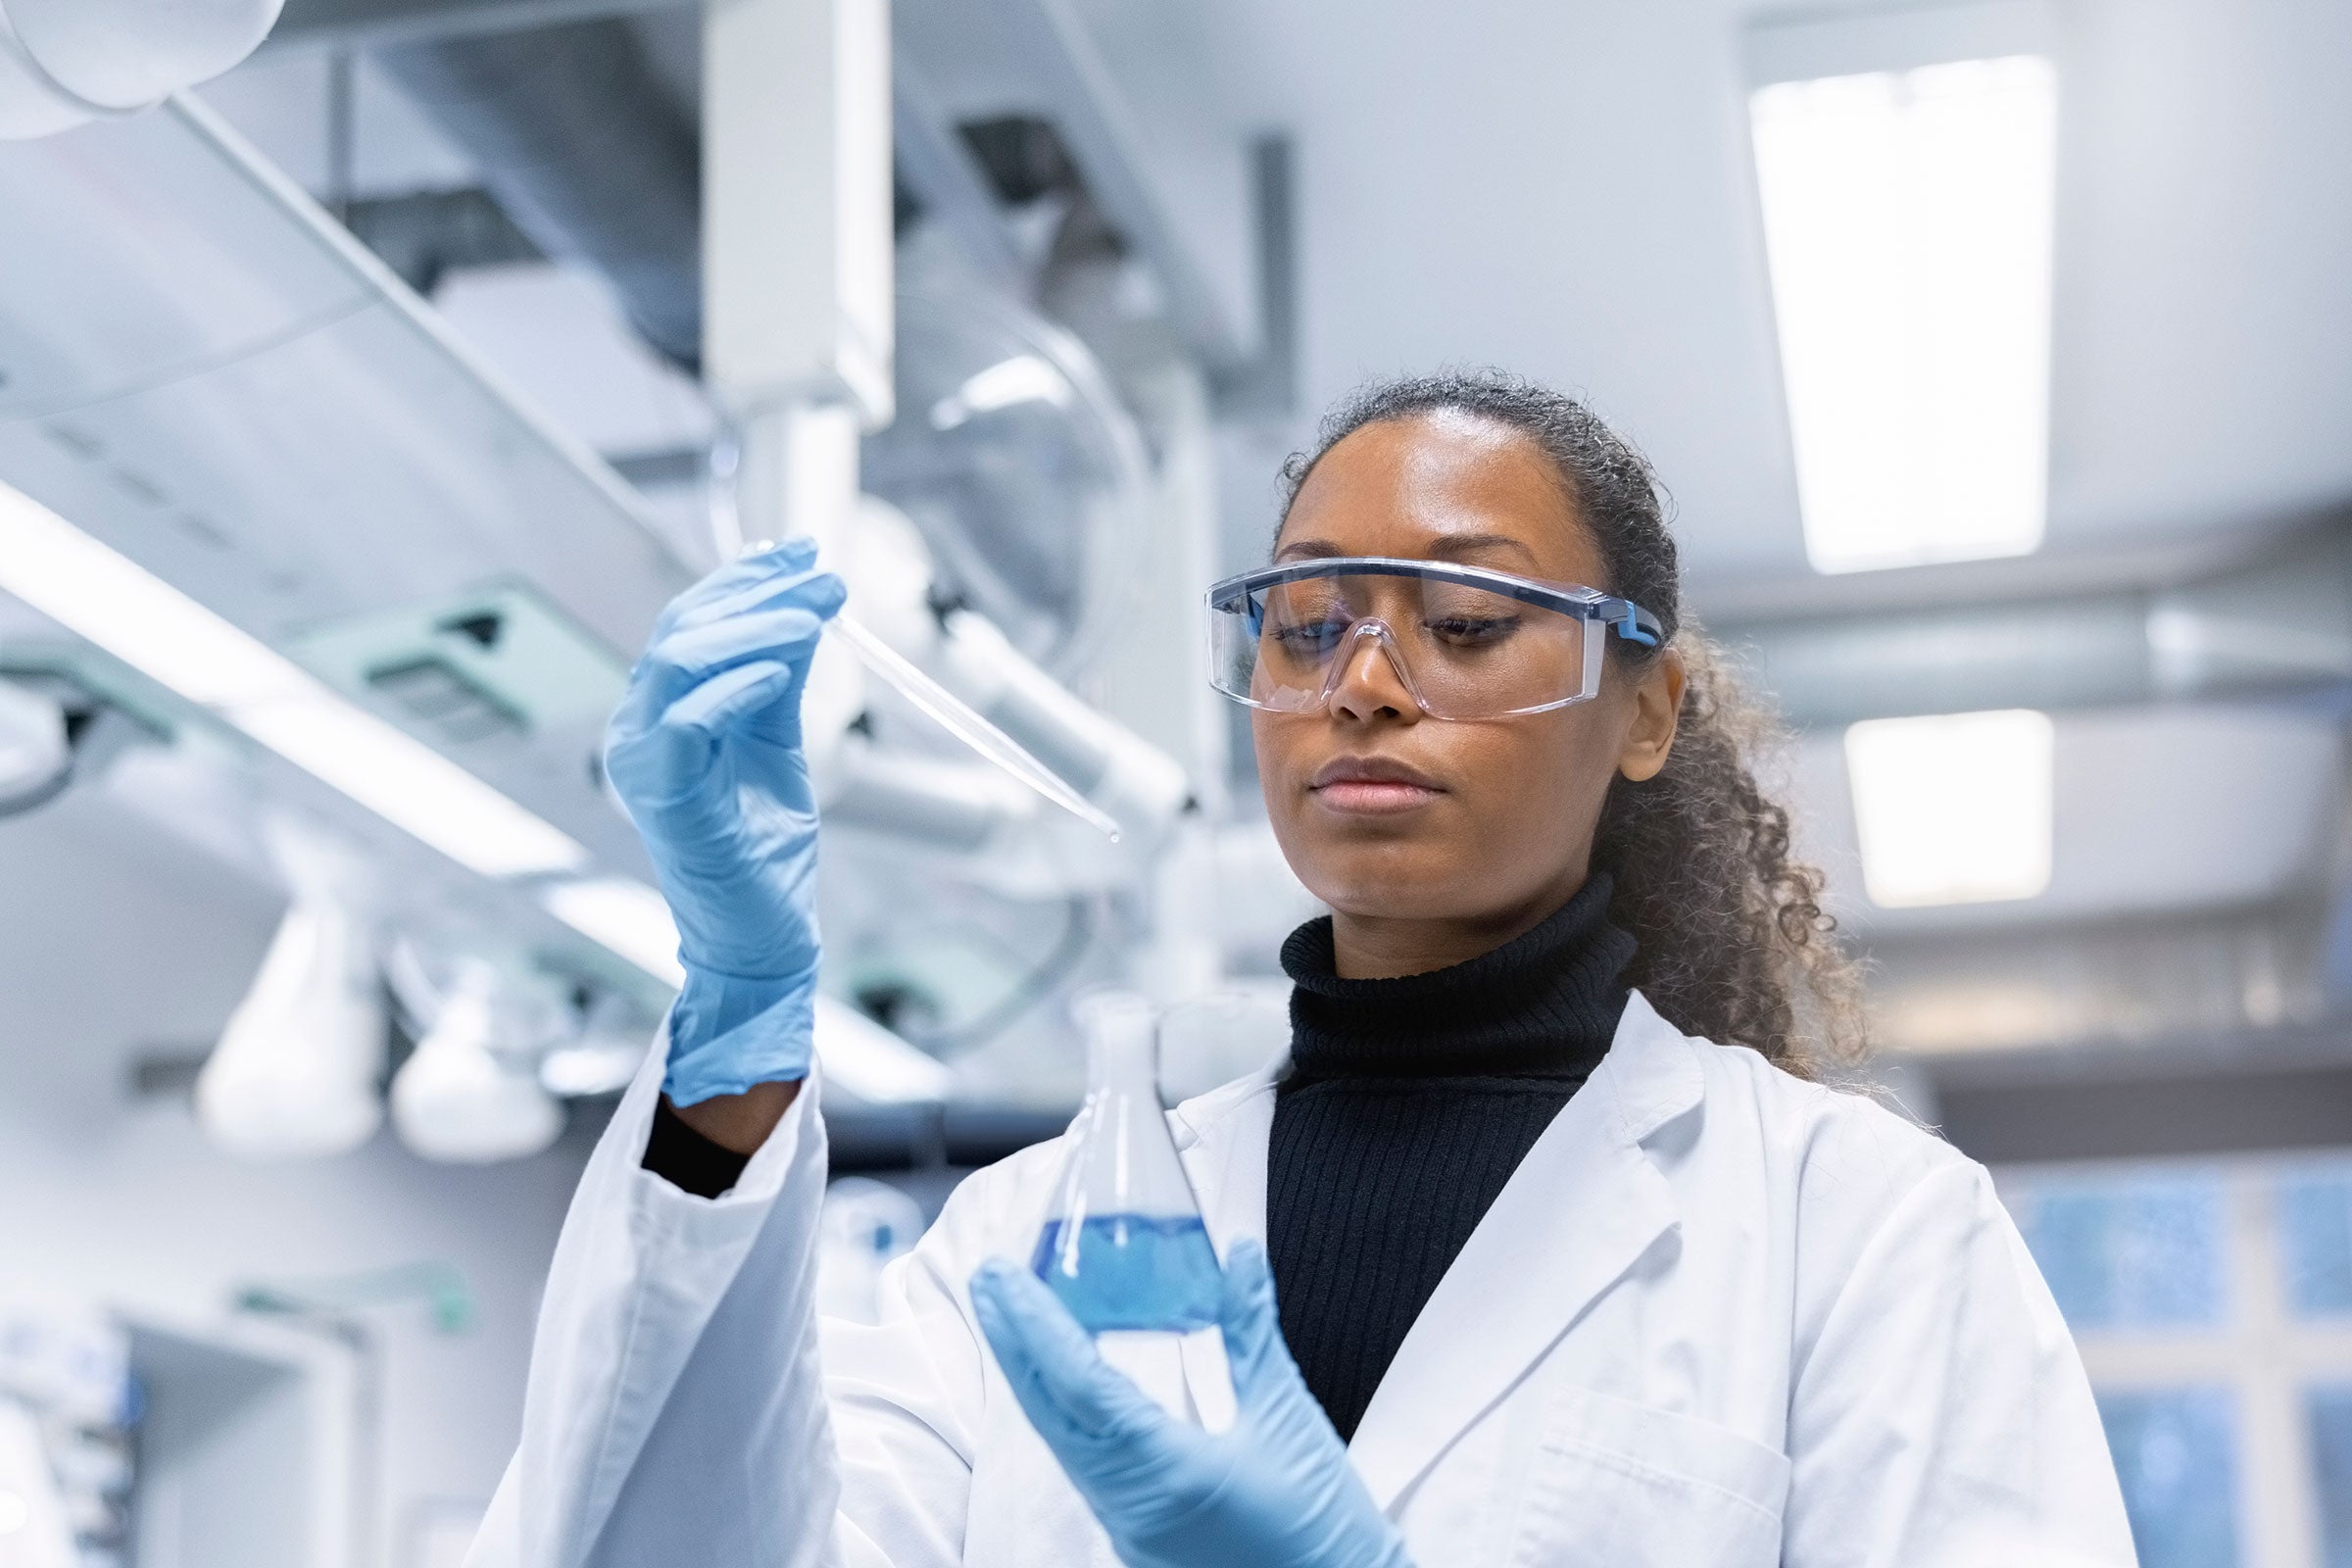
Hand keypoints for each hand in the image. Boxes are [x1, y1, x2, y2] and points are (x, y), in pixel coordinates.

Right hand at [604, 540, 846, 1104]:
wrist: (761, 938)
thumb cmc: (763, 852)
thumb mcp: (777, 746)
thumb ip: (779, 682)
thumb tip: (803, 607)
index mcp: (661, 713)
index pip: (691, 621)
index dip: (743, 579)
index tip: (800, 550)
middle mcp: (639, 730)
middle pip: (683, 628)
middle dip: (757, 590)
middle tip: (822, 574)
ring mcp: (642, 764)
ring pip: (678, 660)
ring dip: (754, 626)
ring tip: (816, 612)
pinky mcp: (664, 801)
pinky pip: (687, 725)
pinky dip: (735, 687)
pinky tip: (781, 671)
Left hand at [970, 1240, 1412, 1567]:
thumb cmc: (1322, 1522)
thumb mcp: (1287, 1415)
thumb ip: (1253, 1330)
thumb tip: (1237, 1254)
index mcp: (1165, 1470)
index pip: (1080, 1383)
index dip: (1037, 1323)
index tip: (1003, 1275)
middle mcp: (1130, 1503)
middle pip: (1051, 1412)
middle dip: (1014, 1341)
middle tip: (987, 1279)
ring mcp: (1127, 1526)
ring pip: (1061, 1440)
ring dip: (1033, 1375)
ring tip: (1013, 1317)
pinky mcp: (1138, 1535)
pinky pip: (1083, 1464)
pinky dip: (1063, 1410)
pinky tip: (1061, 1379)